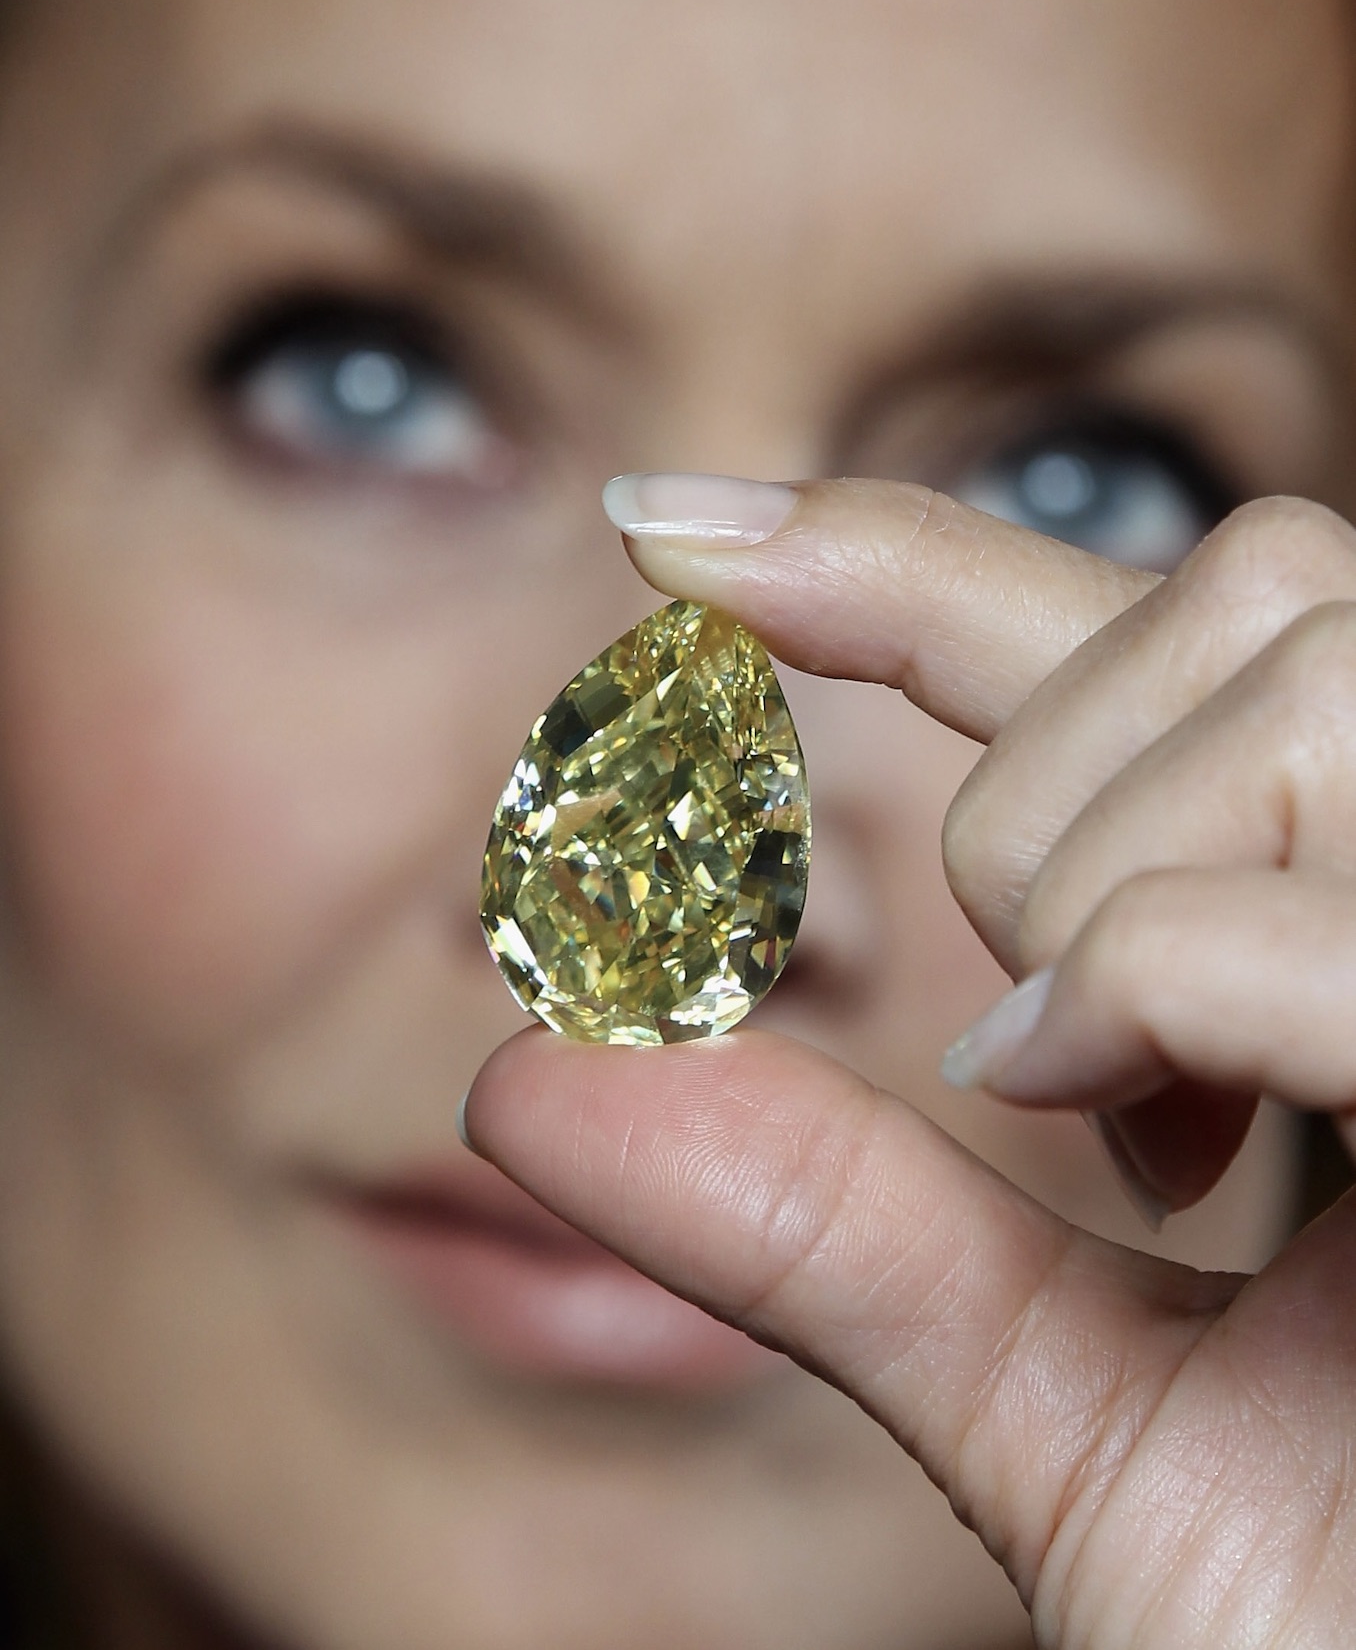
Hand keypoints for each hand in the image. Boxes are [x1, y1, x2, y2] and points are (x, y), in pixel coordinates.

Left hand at [465, 479, 1355, 1646]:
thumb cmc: (1345, 1619)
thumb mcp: (1059, 1407)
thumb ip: (831, 1229)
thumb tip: (526, 1086)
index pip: (1120, 625)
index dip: (885, 545)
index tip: (655, 531)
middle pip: (1240, 598)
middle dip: (1040, 799)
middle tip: (1033, 1057)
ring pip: (1285, 683)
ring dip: (1100, 892)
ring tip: (1116, 1112)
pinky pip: (1286, 910)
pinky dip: (1148, 984)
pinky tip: (1129, 1124)